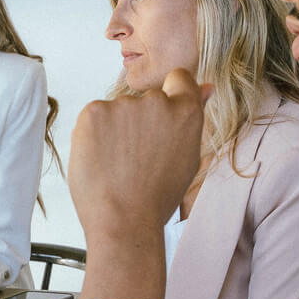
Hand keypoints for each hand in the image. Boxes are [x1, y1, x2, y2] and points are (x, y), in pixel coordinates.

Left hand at [69, 68, 208, 244]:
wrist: (124, 220)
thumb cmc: (156, 198)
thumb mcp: (187, 157)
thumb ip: (192, 119)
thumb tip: (206, 87)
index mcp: (186, 111)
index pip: (179, 78)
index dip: (169, 95)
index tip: (159, 118)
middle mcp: (156, 101)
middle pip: (144, 99)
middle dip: (138, 121)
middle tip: (136, 158)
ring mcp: (123, 105)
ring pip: (116, 111)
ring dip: (114, 129)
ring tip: (117, 164)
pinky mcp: (94, 112)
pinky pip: (93, 118)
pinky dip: (93, 135)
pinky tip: (101, 160)